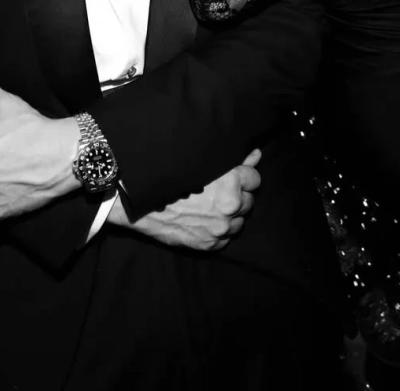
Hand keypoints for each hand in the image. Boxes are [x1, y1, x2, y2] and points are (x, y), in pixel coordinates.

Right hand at [106, 149, 260, 250]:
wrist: (143, 203)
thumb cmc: (172, 176)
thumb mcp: (204, 161)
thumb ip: (235, 160)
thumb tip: (256, 155)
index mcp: (231, 182)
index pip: (255, 179)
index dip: (244, 177)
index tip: (233, 177)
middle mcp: (230, 206)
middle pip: (249, 201)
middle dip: (238, 196)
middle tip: (219, 193)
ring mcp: (221, 228)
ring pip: (239, 222)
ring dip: (230, 215)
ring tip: (211, 208)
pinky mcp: (210, 244)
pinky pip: (225, 239)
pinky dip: (219, 231)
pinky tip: (205, 221)